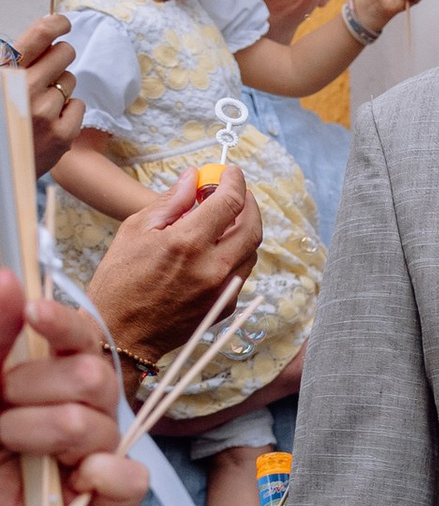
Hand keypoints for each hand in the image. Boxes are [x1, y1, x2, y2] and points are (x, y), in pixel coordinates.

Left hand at [0, 287, 145, 505]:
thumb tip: (11, 279)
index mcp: (53, 372)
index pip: (82, 335)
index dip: (64, 323)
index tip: (35, 313)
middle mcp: (82, 406)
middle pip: (95, 376)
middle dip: (35, 388)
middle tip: (1, 405)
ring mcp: (93, 453)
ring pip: (95, 426)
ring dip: (37, 435)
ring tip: (7, 447)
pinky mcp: (100, 501)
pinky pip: (131, 482)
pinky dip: (104, 478)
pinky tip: (72, 480)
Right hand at [6, 13, 83, 177]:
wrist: (0, 167)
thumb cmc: (2, 118)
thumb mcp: (1, 82)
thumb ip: (14, 61)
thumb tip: (46, 35)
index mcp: (5, 73)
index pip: (38, 37)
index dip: (55, 24)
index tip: (62, 22)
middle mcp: (25, 89)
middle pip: (64, 53)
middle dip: (60, 56)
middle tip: (51, 68)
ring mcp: (46, 113)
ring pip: (70, 81)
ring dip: (60, 88)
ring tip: (40, 104)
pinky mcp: (63, 135)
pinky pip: (78, 105)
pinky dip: (67, 110)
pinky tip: (50, 120)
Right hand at [89, 166, 262, 365]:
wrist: (121, 333)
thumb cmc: (120, 279)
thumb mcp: (136, 229)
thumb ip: (171, 201)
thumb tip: (193, 177)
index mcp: (188, 243)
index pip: (229, 202)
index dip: (234, 181)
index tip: (231, 172)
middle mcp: (213, 267)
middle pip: (252, 227)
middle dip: (249, 203)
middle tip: (236, 192)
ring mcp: (223, 290)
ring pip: (251, 251)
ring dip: (244, 229)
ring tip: (224, 219)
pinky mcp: (225, 306)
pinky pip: (240, 273)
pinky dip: (235, 254)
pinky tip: (215, 248)